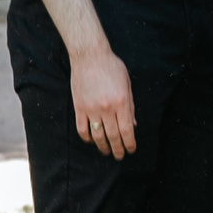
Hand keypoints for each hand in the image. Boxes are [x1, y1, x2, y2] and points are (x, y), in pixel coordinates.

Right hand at [70, 43, 136, 159]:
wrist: (90, 56)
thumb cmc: (112, 67)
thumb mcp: (127, 84)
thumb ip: (130, 106)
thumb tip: (133, 125)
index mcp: (121, 101)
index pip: (127, 130)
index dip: (130, 143)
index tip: (131, 150)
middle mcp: (107, 108)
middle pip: (113, 136)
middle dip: (118, 149)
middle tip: (120, 156)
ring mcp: (91, 109)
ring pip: (98, 136)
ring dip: (103, 147)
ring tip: (107, 152)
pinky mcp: (79, 107)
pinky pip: (82, 129)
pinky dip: (87, 138)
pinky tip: (92, 140)